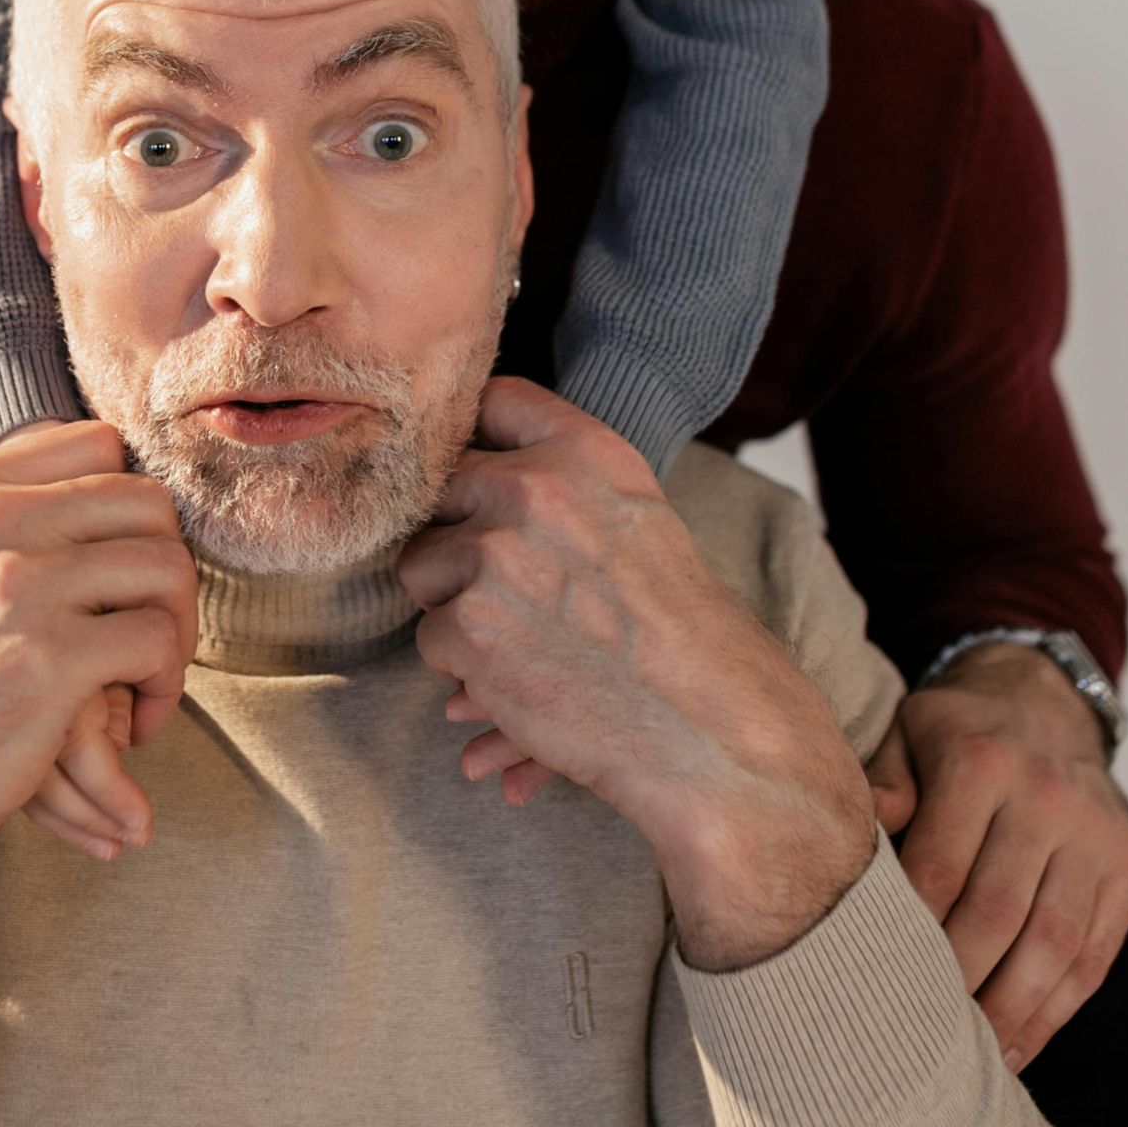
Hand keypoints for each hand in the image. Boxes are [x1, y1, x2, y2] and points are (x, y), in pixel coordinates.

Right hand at [0, 419, 147, 863]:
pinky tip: (139, 721)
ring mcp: (20, 587)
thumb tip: (94, 476)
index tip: (118, 567)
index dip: (126, 510)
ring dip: (177, 629)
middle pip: (145, 501)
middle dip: (166, 568)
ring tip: (147, 677)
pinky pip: (159, 639)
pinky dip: (164, 684)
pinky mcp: (51, 659)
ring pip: (166, 567)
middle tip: (151, 627)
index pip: (95, 445)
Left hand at [398, 379, 872, 968]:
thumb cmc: (679, 631)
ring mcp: (493, 552)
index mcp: (585, 451)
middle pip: (440, 488)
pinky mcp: (464, 623)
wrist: (707, 727)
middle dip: (460, 537)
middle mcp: (534, 486)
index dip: (478, 437)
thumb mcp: (636, 520)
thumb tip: (460, 474)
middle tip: (514, 586)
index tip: (481, 472)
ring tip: (526, 638)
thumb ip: (560, 485)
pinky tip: (522, 679)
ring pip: (420, 567)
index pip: (494, 399)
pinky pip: (429, 637)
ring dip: (454, 604)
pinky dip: (464, 666)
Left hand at [867, 643, 1127, 1068]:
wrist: (1044, 703)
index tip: (877, 981)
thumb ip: (881, 783)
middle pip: (997, 914)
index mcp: (982, 763)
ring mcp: (1097, 836)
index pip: (939, 868)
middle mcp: (1047, 799)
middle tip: (914, 1033)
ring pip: (1054, 945)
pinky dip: (1058, 1010)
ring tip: (970, 1059)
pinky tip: (1021, 1045)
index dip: (909, 932)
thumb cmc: (956, 734)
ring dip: (1011, 1012)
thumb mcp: (905, 734)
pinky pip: (1095, 955)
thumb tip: (862, 831)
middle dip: (956, 982)